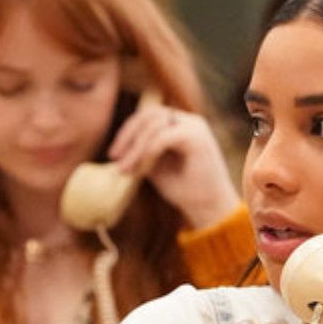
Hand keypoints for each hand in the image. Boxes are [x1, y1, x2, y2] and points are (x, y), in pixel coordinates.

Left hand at [106, 104, 237, 226]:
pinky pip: (164, 137)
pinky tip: (140, 169)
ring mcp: (195, 127)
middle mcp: (189, 121)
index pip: (147, 116)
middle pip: (149, 115)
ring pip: (155, 124)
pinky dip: (148, 151)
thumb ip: (141, 152)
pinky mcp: (197, 138)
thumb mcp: (155, 167)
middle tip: (114, 157)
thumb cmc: (184, 190)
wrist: (209, 207)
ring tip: (125, 168)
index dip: (127, 132)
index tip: (113, 155)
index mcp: (179, 125)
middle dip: (127, 135)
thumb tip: (118, 149)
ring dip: (136, 147)